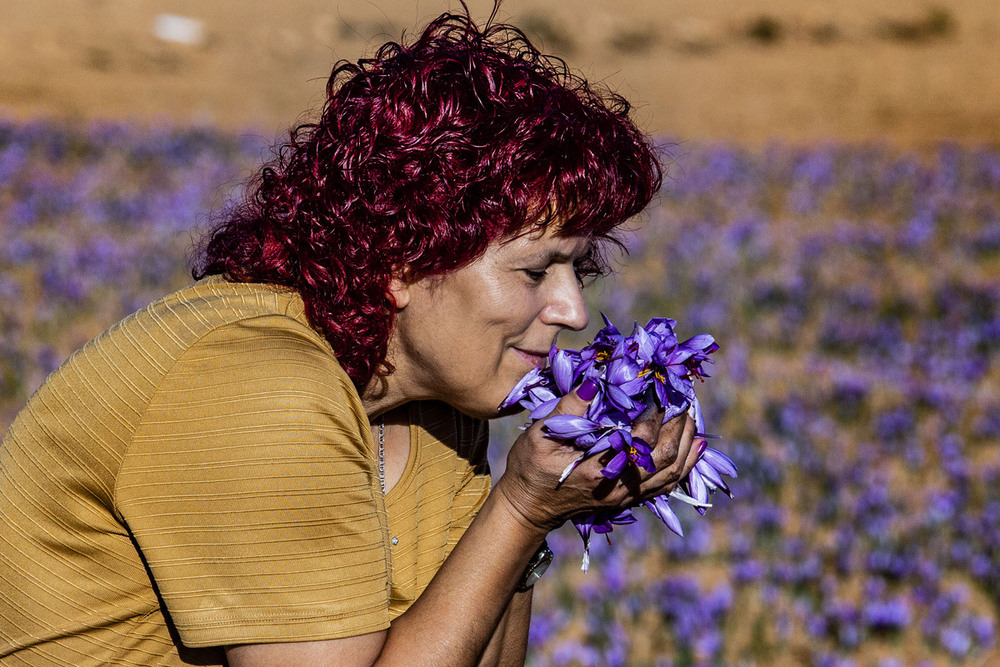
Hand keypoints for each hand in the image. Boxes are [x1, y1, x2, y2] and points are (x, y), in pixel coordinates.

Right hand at [493, 381, 699, 533]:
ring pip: (671, 474)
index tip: (657, 390)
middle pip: (665, 460)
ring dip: (686, 445)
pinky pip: (666, 484)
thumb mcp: (540, 435)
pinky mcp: (628, 497)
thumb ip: (569, 409)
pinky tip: (692, 446)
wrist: (528, 507)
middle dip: (679, 428)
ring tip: (692, 417)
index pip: (640, 444)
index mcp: (598, 472)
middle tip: (684, 398)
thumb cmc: (530, 469)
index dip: (654, 417)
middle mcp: (619, 488)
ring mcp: (626, 496)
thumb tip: (593, 383)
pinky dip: (684, 464)